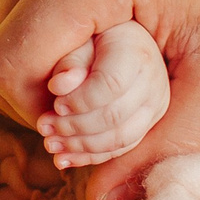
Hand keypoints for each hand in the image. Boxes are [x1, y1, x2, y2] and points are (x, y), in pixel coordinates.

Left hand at [35, 22, 168, 168]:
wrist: (120, 45)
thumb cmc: (94, 40)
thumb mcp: (80, 41)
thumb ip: (70, 61)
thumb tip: (58, 86)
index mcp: (137, 53)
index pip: (110, 85)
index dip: (80, 100)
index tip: (55, 104)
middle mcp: (154, 81)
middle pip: (115, 116)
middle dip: (74, 127)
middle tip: (43, 127)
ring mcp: (156, 106)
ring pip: (120, 139)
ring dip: (80, 147)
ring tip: (50, 144)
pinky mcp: (149, 124)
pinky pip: (121, 148)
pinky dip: (90, 157)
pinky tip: (63, 159)